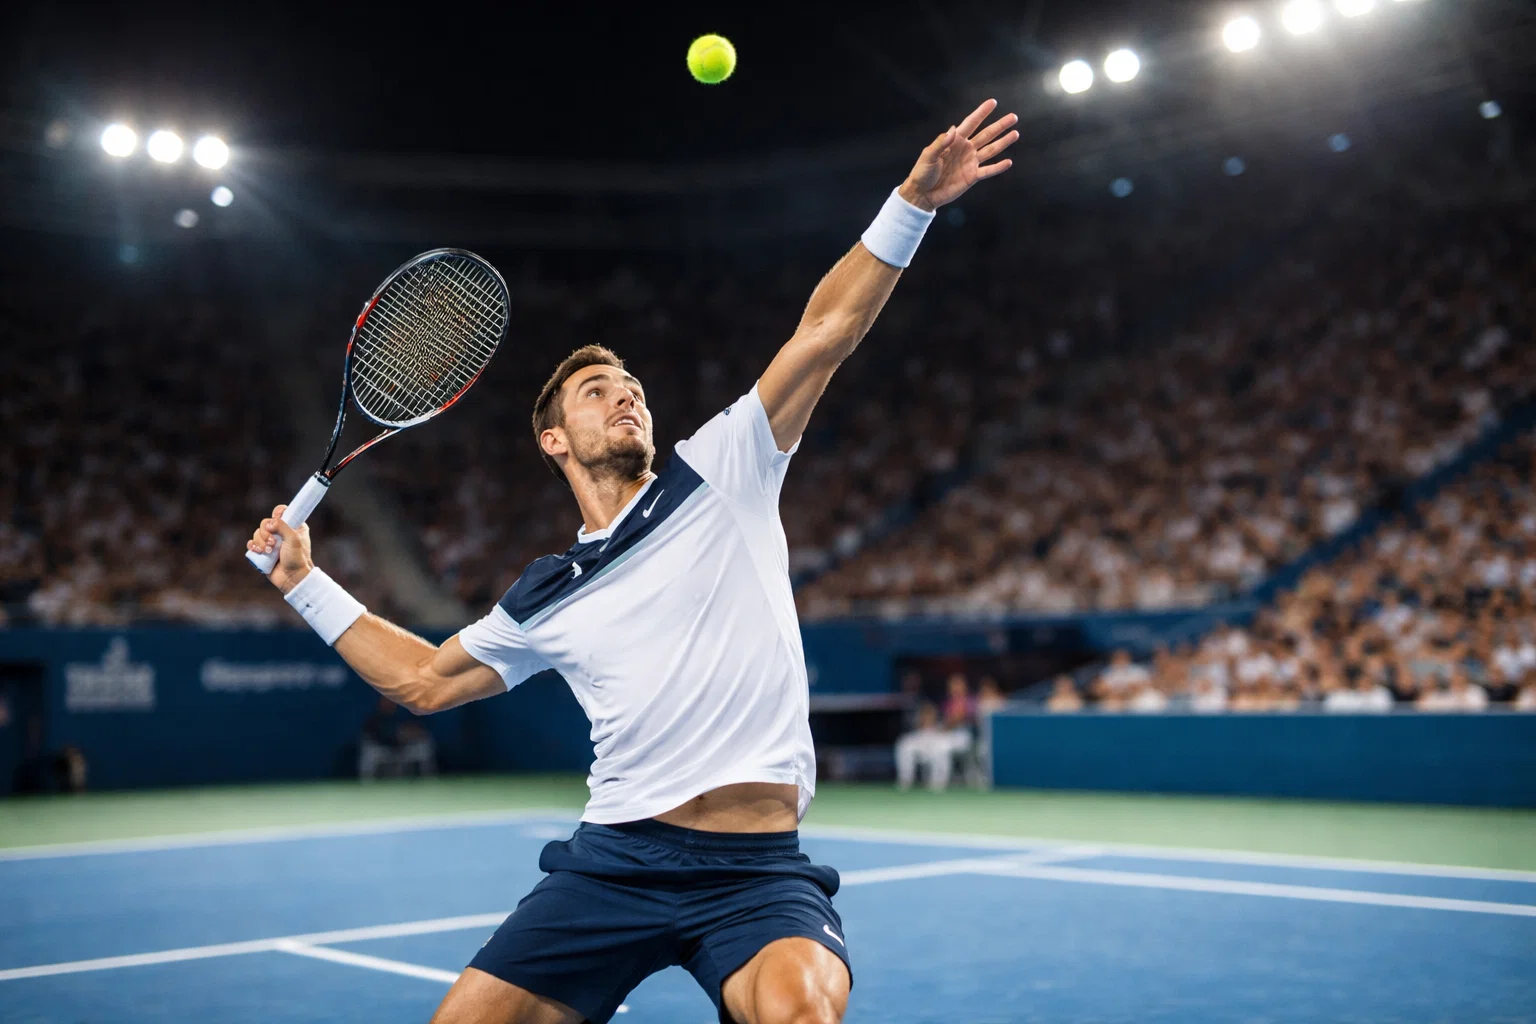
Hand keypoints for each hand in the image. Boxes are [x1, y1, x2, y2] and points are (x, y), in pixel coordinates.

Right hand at [247, 504, 313, 593]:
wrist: (292, 578)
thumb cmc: (297, 558)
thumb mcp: (294, 539)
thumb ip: (282, 526)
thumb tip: (270, 522)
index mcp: (293, 526)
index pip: (282, 512)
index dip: (277, 514)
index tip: (277, 520)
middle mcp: (281, 532)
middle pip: (265, 523)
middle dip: (266, 533)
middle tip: (273, 544)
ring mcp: (271, 542)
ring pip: (257, 533)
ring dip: (260, 542)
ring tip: (268, 552)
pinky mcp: (263, 552)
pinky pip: (252, 543)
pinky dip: (253, 546)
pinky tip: (258, 552)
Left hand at [898, 99, 1018, 211]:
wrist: (923, 194)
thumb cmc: (922, 172)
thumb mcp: (928, 155)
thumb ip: (941, 143)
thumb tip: (954, 129)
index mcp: (955, 141)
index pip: (971, 123)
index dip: (981, 113)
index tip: (993, 102)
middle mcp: (966, 149)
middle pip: (986, 135)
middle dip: (999, 126)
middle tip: (1013, 117)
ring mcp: (970, 162)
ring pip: (991, 150)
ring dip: (1003, 142)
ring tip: (1015, 134)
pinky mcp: (972, 177)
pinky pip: (988, 171)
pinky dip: (998, 167)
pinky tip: (1008, 162)